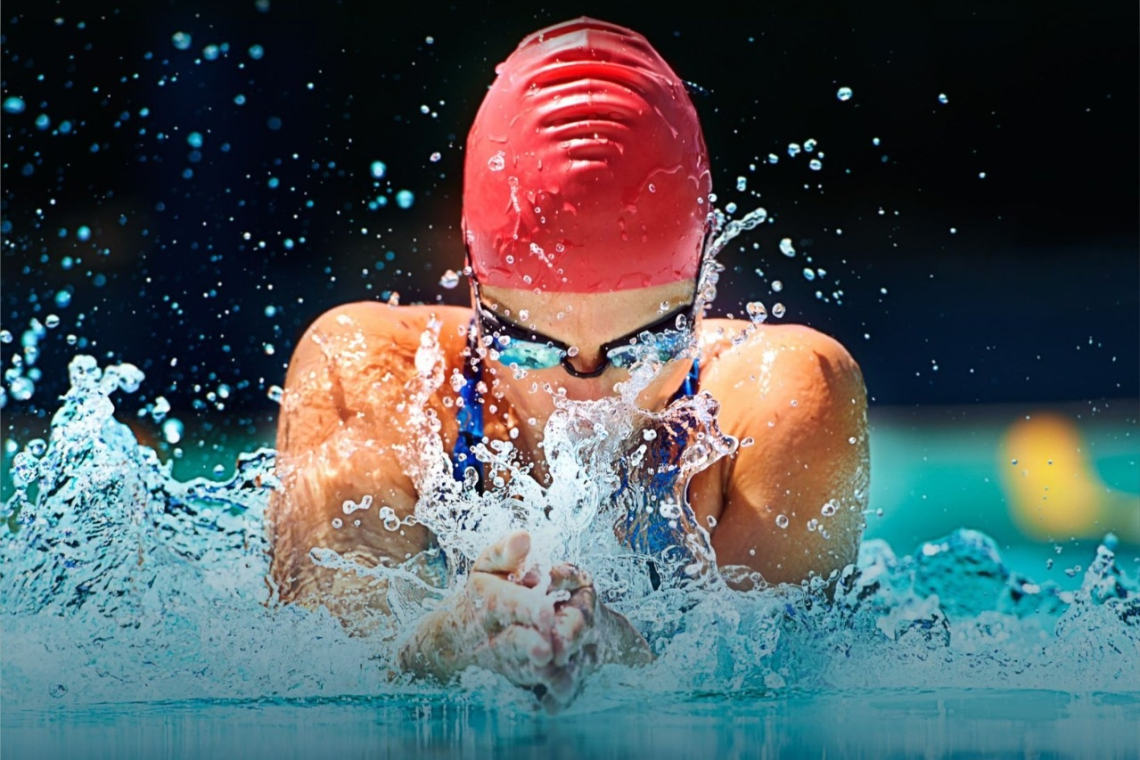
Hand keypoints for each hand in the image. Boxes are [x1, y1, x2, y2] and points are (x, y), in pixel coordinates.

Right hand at [397, 530, 651, 709]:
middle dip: (528, 645)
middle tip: (548, 650)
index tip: (547, 615)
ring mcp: (497, 656)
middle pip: (510, 640)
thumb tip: (525, 537)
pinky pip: (525, 680)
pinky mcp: (507, 672)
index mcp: (488, 599)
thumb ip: (506, 552)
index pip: (506, 603)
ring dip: (536, 668)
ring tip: (553, 666)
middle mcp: (491, 631)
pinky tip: (561, 681)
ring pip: (517, 665)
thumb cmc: (482, 589)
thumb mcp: (487, 566)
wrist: (453, 634)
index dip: (527, 609)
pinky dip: (541, 681)